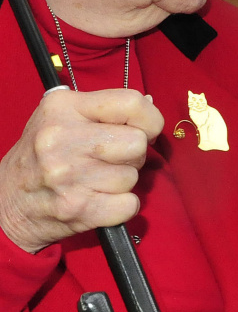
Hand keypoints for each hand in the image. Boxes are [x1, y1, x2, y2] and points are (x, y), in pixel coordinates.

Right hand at [0, 89, 164, 253]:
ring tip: (96, 179)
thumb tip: (150, 104)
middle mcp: (62, 139)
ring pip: (133, 176)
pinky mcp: (77, 208)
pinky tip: (99, 200)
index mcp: (63, 107)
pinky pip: (129, 205)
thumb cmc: (43, 155)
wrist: (6, 202)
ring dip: (122, 182)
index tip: (142, 130)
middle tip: (111, 159)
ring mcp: (68, 176)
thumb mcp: (62, 117)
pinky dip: (121, 206)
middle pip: (137, 143)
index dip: (149, 119)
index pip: (132, 103)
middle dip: (133, 154)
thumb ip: (106, 108)